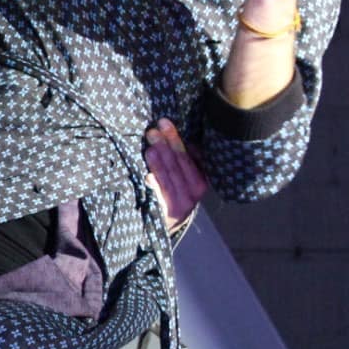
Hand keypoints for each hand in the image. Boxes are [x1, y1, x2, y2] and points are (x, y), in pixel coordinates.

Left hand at [143, 118, 207, 235]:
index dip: (176, 139)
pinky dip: (155, 187)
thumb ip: (185, 161)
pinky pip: (159, 197)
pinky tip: (148, 178)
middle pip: (178, 164)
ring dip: (159, 162)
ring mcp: (180, 204)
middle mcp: (193, 193)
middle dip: (165, 145)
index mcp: (200, 180)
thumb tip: (175, 135)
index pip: (189, 156)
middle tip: (153, 130)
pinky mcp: (166, 213)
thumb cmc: (176, 192)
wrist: (169, 223)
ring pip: (168, 178)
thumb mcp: (186, 178)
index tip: (165, 124)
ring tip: (149, 147)